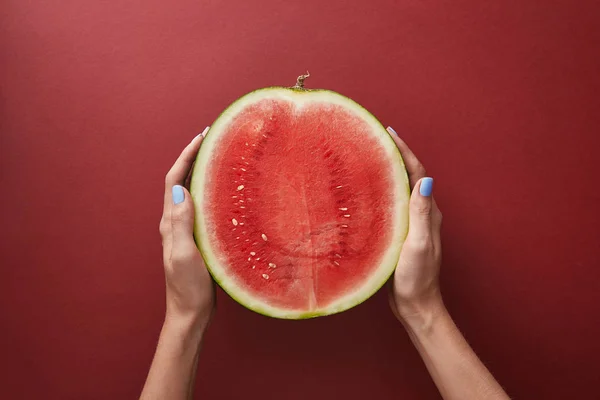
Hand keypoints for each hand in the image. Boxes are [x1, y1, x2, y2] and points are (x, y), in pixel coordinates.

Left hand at [159, 127, 214, 329]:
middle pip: (181, 181)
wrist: (190, 313)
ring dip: (201, 172)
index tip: (201, 137)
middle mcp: (174, 222)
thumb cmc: (187, 287)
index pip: (174, 181)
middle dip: (193, 158)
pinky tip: (224, 191)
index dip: (185, 156)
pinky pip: (202, 207)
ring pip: (191, 192)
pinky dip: (210, 192)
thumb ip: (181, 224)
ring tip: (218, 157)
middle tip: (212, 140)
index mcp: (170, 222)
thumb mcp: (184, 254)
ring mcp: (185, 230)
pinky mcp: (196, 238)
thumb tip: (180, 191)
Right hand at [386, 127, 443, 322]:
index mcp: (428, 212)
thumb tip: (425, 181)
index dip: (404, 151)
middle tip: (375, 139)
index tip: (389, 133)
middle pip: (409, 176)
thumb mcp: (418, 244)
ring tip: (369, 157)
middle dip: (395, 155)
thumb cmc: (416, 277)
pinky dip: (381, 191)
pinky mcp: (400, 233)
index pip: (417, 173)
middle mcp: (422, 213)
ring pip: (399, 189)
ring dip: (388, 171)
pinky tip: (366, 192)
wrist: (416, 304)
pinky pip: (391, 204)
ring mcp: (411, 223)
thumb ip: (421, 214)